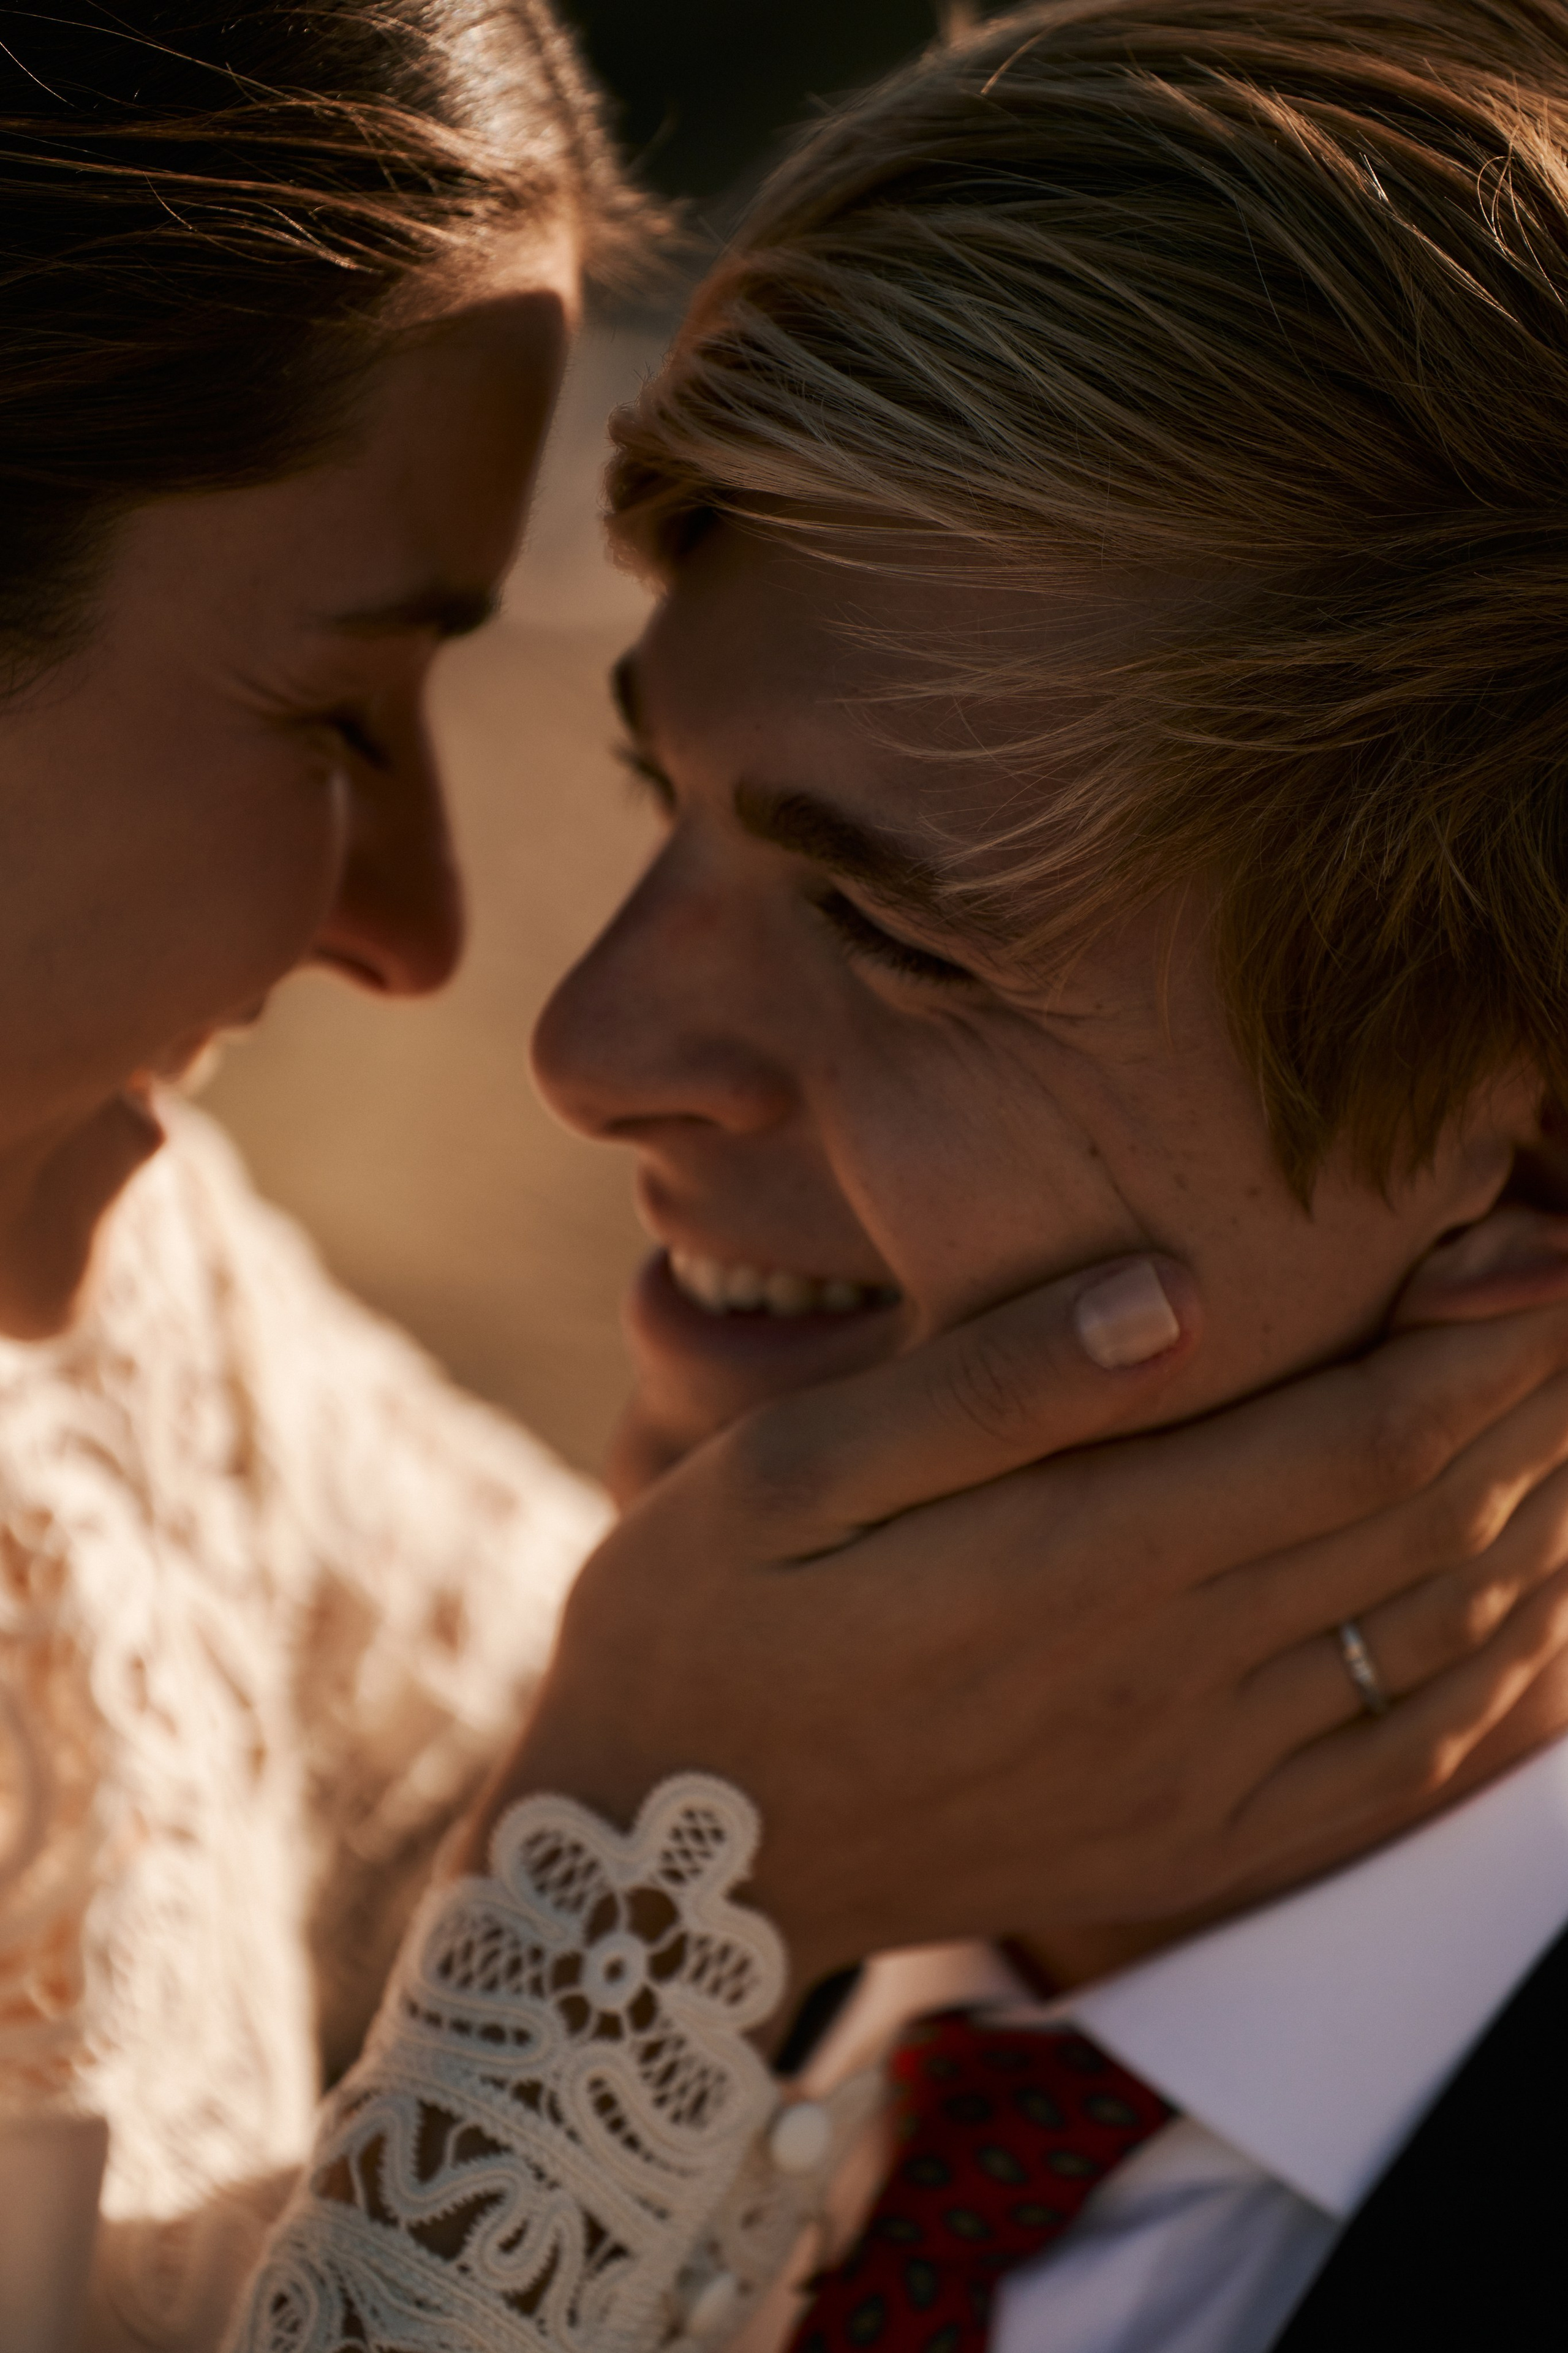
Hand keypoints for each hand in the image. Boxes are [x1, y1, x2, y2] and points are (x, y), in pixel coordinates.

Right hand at [466, 1242, 1567, 2013]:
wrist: (660, 1865)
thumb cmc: (703, 1629)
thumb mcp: (789, 1470)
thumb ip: (986, 1383)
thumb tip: (1175, 1288)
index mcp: (1077, 1562)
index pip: (1349, 1437)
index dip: (1473, 1340)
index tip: (1540, 1241)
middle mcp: (1163, 1679)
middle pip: (1416, 1523)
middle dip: (1527, 1401)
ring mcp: (1186, 1780)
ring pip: (1431, 1641)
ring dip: (1532, 1524)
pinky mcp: (1182, 1849)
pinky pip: (1393, 1777)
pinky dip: (1492, 1689)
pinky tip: (1526, 1622)